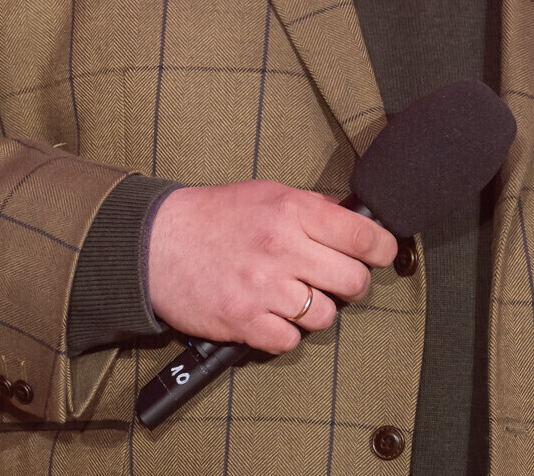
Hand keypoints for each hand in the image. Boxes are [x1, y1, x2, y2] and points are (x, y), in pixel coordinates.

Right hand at [144, 181, 396, 353]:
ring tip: (288, 296)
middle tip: (328, 279)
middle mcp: (282, 248)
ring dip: (312, 311)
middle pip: (354, 282)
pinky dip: (282, 333)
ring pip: (325, 317)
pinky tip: (266, 313)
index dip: (381, 250)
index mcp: (290, 211)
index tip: (377, 255)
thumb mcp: (263, 194)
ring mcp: (263, 288)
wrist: (152, 242)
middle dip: (348, 284)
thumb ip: (309, 207)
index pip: (364, 237)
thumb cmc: (210, 216)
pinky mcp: (243, 321)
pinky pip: (290, 341)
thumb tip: (355, 221)